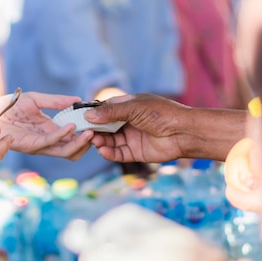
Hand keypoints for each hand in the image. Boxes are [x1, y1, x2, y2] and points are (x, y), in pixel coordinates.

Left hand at [0, 92, 93, 159]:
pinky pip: (51, 143)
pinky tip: (71, 126)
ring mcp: (40, 145)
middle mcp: (48, 141)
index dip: (86, 133)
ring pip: (66, 152)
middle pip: (74, 150)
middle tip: (97, 132)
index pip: (74, 138)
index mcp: (52, 130)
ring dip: (79, 143)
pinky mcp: (31, 145)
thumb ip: (56, 101)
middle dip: (87, 144)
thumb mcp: (37, 99)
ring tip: (89, 133)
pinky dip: (63, 136)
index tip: (97, 124)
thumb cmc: (10, 106)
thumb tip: (77, 100)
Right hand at [86, 94, 244, 161]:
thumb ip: (110, 113)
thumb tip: (88, 115)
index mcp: (128, 107)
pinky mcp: (135, 152)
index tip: (78, 117)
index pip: (105, 110)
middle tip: (82, 132)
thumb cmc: (162, 113)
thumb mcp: (134, 108)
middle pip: (104, 127)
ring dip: (100, 141)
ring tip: (94, 141)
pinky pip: (118, 153)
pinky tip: (102, 150)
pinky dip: (109, 153)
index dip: (92, 114)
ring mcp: (131, 137)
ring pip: (109, 141)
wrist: (183, 132)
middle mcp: (128, 122)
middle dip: (94, 129)